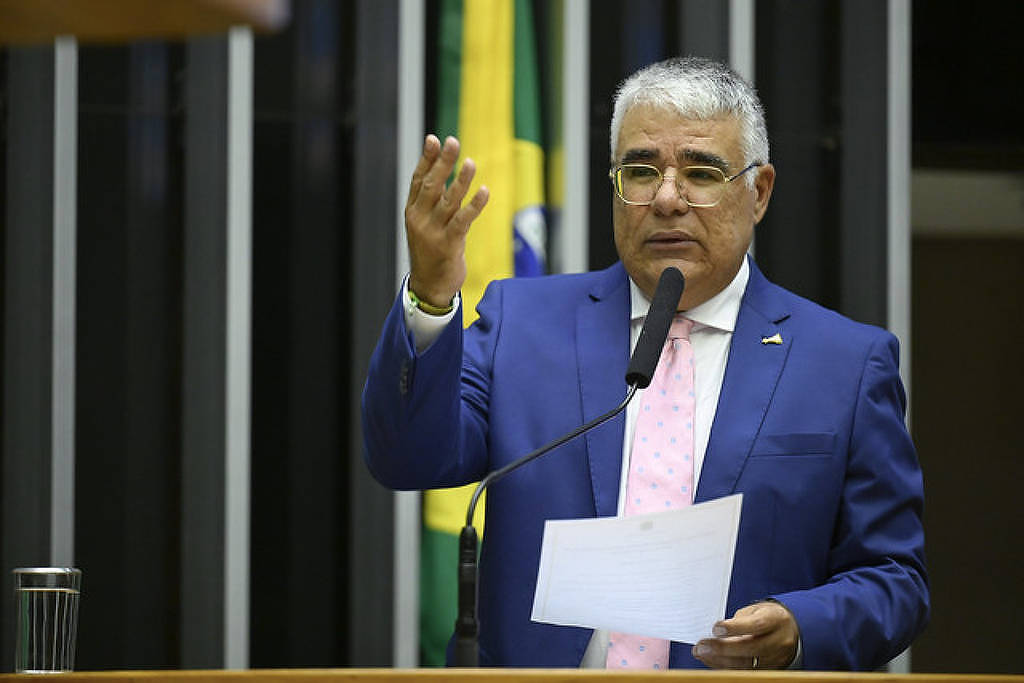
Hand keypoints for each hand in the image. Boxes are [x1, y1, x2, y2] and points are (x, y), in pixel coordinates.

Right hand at [405, 134, 489, 307]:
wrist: (430, 286)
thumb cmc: (431, 251)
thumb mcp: (427, 224)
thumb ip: (434, 201)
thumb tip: (443, 173)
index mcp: (413, 211)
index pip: (418, 180)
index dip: (427, 159)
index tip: (434, 139)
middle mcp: (420, 220)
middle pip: (432, 185)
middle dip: (443, 162)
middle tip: (452, 141)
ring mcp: (433, 232)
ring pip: (448, 201)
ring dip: (460, 181)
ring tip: (471, 162)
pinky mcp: (448, 245)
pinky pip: (463, 221)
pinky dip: (474, 205)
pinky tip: (484, 191)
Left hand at [691, 601, 799, 668]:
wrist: (789, 631)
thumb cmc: (766, 617)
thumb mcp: (756, 610)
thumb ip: (739, 621)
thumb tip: (715, 634)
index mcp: (776, 619)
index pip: (757, 625)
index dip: (736, 628)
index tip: (715, 628)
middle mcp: (779, 641)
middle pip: (752, 648)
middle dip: (723, 648)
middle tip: (702, 646)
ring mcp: (776, 658)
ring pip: (748, 664)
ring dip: (720, 660)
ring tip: (701, 653)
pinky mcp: (769, 669)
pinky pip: (746, 671)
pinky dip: (726, 667)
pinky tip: (712, 660)